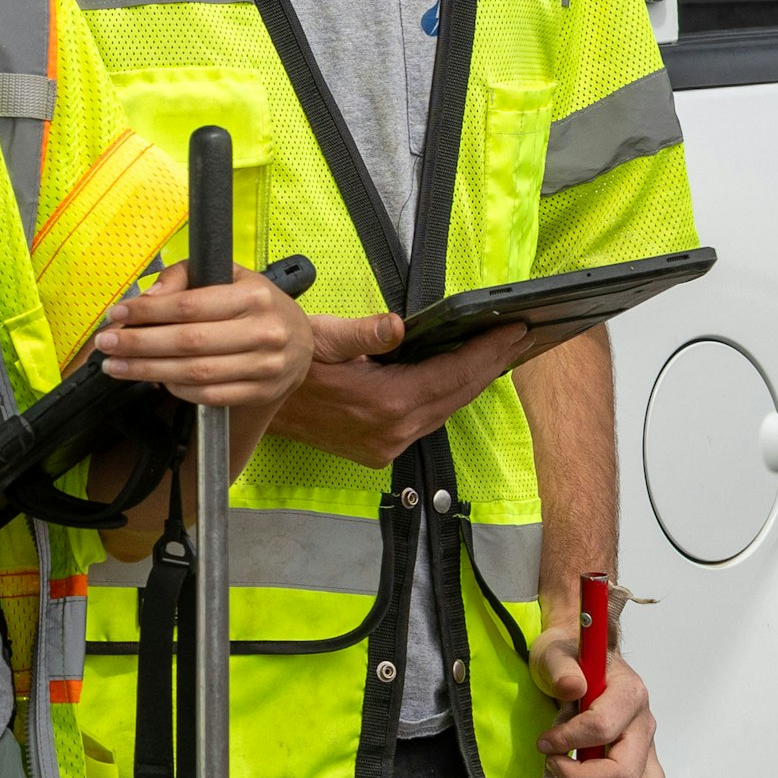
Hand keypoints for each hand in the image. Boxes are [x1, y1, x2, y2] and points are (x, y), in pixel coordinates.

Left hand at [92, 262, 314, 414]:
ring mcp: (265, 366)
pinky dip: (177, 390)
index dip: (148, 311)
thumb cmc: (258, 304)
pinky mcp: (261, 392)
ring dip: (148, 371)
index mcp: (254, 296)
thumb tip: (148, 296)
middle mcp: (263, 331)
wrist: (305, 342)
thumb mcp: (229, 275)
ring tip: (118, 365)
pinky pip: (209, 396)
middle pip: (188, 342)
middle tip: (107, 344)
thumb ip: (185, 277)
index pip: (189, 305)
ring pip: (195, 373)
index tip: (118, 314)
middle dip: (139, 344)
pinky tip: (155, 380)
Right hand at [274, 316, 534, 466]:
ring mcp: (386, 445)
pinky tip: (456, 378)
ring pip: (444, 411)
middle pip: (457, 395)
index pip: (453, 374)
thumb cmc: (291, 367)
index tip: (513, 331)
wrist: (260, 406)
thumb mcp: (322, 338)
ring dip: (471, 382)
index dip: (488, 351)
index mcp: (385, 402)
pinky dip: (446, 398)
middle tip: (516, 338)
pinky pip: (426, 422)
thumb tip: (400, 325)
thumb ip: (365, 332)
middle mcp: (392, 431)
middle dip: (489, 365)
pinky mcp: (378, 451)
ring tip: (495, 354)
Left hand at [533, 616, 664, 777]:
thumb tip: (573, 687)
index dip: (570, 741)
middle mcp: (644, 725)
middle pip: (626, 770)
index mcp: (629, 693)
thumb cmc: (568, 658)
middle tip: (555, 775)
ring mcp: (646, 750)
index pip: (604, 728)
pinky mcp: (640, 770)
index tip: (544, 744)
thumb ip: (562, 667)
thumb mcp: (554, 652)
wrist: (581, 661)